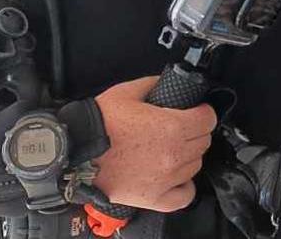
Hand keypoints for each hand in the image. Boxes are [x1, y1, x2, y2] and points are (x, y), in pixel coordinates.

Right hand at [92, 76, 215, 211]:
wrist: (72, 151)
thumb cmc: (98, 124)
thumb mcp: (127, 91)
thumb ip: (154, 84)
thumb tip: (167, 82)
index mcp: (172, 127)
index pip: (208, 119)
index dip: (203, 112)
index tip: (197, 111)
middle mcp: (173, 154)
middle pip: (203, 141)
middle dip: (195, 132)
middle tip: (181, 128)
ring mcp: (165, 178)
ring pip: (195, 165)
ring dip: (189, 155)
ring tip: (172, 150)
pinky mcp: (152, 197)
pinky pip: (183, 196)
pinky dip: (184, 187)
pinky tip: (177, 177)